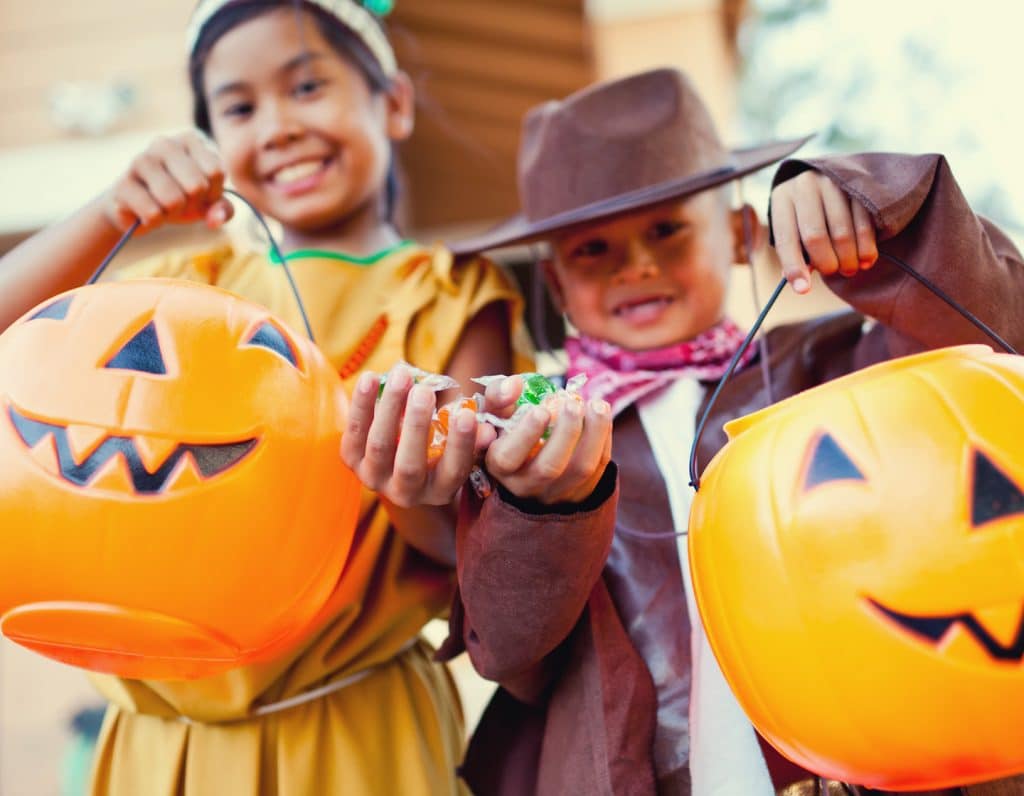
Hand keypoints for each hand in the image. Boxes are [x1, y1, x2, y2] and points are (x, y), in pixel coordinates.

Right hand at [102, 131, 232, 233]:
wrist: (139, 208)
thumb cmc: (182, 197)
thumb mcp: (209, 202)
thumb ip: (223, 208)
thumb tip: (217, 219)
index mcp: (190, 139)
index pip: (216, 171)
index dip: (213, 194)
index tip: (203, 194)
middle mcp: (164, 143)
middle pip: (196, 186)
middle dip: (193, 204)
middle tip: (182, 202)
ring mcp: (140, 160)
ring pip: (174, 200)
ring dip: (174, 213)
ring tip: (165, 206)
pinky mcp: (122, 184)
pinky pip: (153, 213)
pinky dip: (156, 221)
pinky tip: (148, 212)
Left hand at [341, 366, 484, 507]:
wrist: (401, 455)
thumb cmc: (444, 442)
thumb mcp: (466, 439)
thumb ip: (478, 431)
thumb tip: (488, 429)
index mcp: (440, 491)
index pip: (453, 471)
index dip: (460, 444)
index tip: (466, 413)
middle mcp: (407, 493)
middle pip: (410, 464)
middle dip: (417, 425)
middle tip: (424, 390)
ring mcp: (375, 479)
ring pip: (380, 446)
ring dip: (389, 407)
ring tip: (401, 375)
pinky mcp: (351, 461)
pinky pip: (353, 433)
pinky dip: (361, 404)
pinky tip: (370, 377)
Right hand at [481, 376, 612, 504]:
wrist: (528, 459)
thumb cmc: (509, 430)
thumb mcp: (495, 414)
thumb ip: (498, 396)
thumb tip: (515, 384)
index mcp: (500, 467)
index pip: (508, 458)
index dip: (526, 434)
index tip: (541, 410)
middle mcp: (526, 486)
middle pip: (549, 468)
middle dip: (566, 433)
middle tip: (572, 404)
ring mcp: (556, 493)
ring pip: (581, 469)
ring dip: (594, 434)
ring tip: (597, 405)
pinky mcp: (580, 492)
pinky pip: (599, 469)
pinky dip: (604, 440)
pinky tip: (601, 417)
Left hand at [770, 170, 878, 293]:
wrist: (833, 178)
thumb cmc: (807, 214)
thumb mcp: (795, 227)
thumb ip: (796, 252)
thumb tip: (800, 283)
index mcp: (782, 198)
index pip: (786, 239)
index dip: (794, 267)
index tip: (803, 290)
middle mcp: (805, 185)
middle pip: (815, 237)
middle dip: (827, 264)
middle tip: (834, 273)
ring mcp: (834, 182)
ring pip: (842, 234)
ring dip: (848, 259)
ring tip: (850, 268)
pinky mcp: (859, 184)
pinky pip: (865, 225)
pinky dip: (866, 249)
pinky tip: (865, 260)